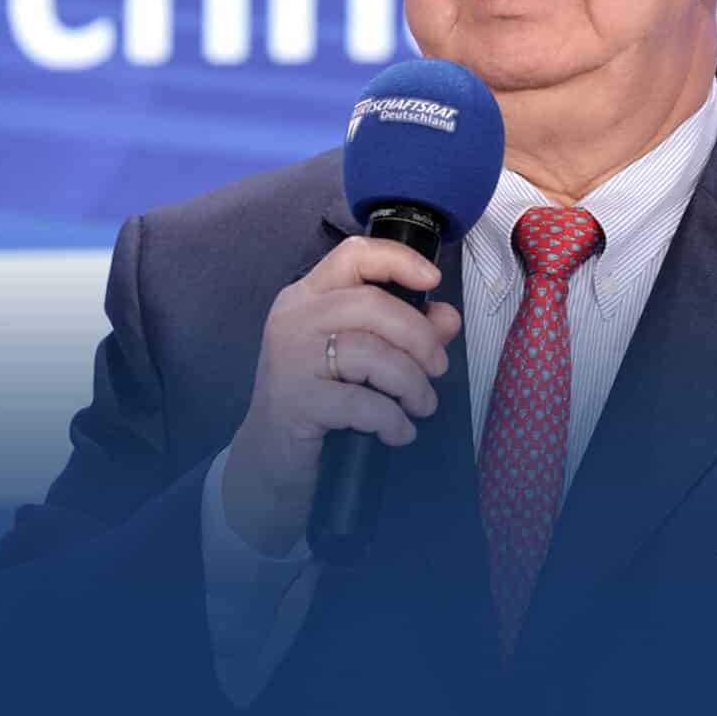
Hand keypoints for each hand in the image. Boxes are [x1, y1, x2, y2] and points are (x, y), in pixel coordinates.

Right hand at [222, 236, 461, 556]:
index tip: (432, 280)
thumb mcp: (359, 359)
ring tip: (421, 405)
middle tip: (438, 368)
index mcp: (307, 296)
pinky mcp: (294, 401)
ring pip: (370, 353)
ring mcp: (289, 358)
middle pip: (371, 304)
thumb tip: (448, 317)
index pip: (352, 256)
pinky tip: (399, 433)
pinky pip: (360, 402)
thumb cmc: (318, 399)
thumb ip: (404, 332)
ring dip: (411, 383)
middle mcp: (294, 318)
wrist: (268, 460)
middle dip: (419, 336)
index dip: (398, 260)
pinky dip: (392, 419)